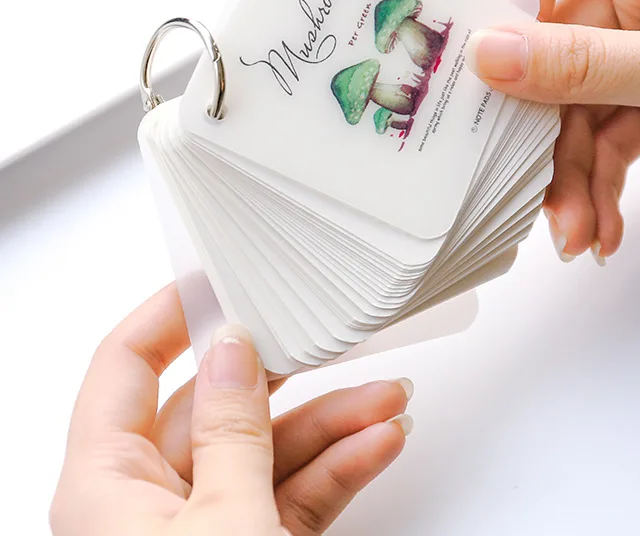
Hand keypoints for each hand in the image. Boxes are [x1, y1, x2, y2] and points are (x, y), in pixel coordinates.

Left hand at [51, 284, 412, 534]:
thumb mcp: (220, 520)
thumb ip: (229, 427)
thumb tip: (233, 346)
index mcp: (106, 483)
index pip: (124, 367)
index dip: (169, 315)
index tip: (218, 276)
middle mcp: (148, 501)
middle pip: (217, 406)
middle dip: (284, 374)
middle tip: (323, 333)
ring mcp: (204, 527)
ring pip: (267, 450)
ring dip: (330, 423)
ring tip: (385, 397)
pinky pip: (293, 495)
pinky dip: (338, 469)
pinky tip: (378, 442)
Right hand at [466, 0, 639, 261]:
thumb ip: (582, 63)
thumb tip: (486, 54)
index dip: (508, 3)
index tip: (494, 73)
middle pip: (549, 47)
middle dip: (544, 126)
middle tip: (531, 186)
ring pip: (574, 103)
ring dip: (572, 172)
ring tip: (576, 234)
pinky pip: (606, 131)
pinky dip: (601, 180)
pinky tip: (601, 229)